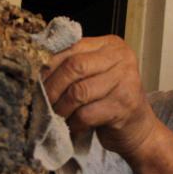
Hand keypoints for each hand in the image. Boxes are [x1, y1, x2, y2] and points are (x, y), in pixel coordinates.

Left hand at [42, 35, 157, 157]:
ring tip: (56, 116)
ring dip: (61, 108)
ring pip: (78, 92)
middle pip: (74, 66)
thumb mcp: (95, 75)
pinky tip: (72, 126)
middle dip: (52, 87)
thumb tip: (34, 68)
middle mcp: (122, 58)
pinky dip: (74, 123)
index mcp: (111, 45)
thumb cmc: (110, 100)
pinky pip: (87, 114)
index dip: (49, 64)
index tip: (34, 80)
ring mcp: (126, 81)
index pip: (72, 47)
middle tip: (42, 102)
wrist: (138, 128)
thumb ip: (73, 66)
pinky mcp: (124, 106)